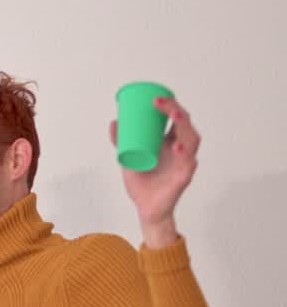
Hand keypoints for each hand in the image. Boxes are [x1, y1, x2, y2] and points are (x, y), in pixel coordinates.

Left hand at [111, 96, 198, 247]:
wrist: (145, 209)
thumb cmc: (142, 184)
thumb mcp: (127, 159)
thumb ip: (122, 142)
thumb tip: (114, 122)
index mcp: (171, 144)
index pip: (177, 120)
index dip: (171, 106)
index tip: (156, 97)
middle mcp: (181, 151)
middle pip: (186, 126)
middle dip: (176, 111)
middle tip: (159, 102)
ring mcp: (184, 163)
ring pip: (192, 140)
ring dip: (184, 127)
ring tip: (174, 116)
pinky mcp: (184, 178)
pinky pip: (188, 164)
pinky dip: (185, 155)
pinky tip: (178, 147)